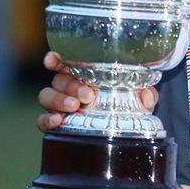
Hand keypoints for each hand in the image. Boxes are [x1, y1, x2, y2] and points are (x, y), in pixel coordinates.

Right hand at [35, 51, 157, 131]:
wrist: (125, 130)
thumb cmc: (127, 105)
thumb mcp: (140, 96)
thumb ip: (145, 93)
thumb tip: (146, 96)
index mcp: (84, 73)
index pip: (64, 61)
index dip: (56, 58)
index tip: (53, 60)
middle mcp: (68, 86)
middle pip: (58, 80)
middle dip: (71, 85)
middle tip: (88, 95)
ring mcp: (60, 104)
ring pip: (46, 96)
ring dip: (59, 100)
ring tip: (74, 107)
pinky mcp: (56, 123)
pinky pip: (42, 120)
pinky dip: (47, 120)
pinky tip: (58, 120)